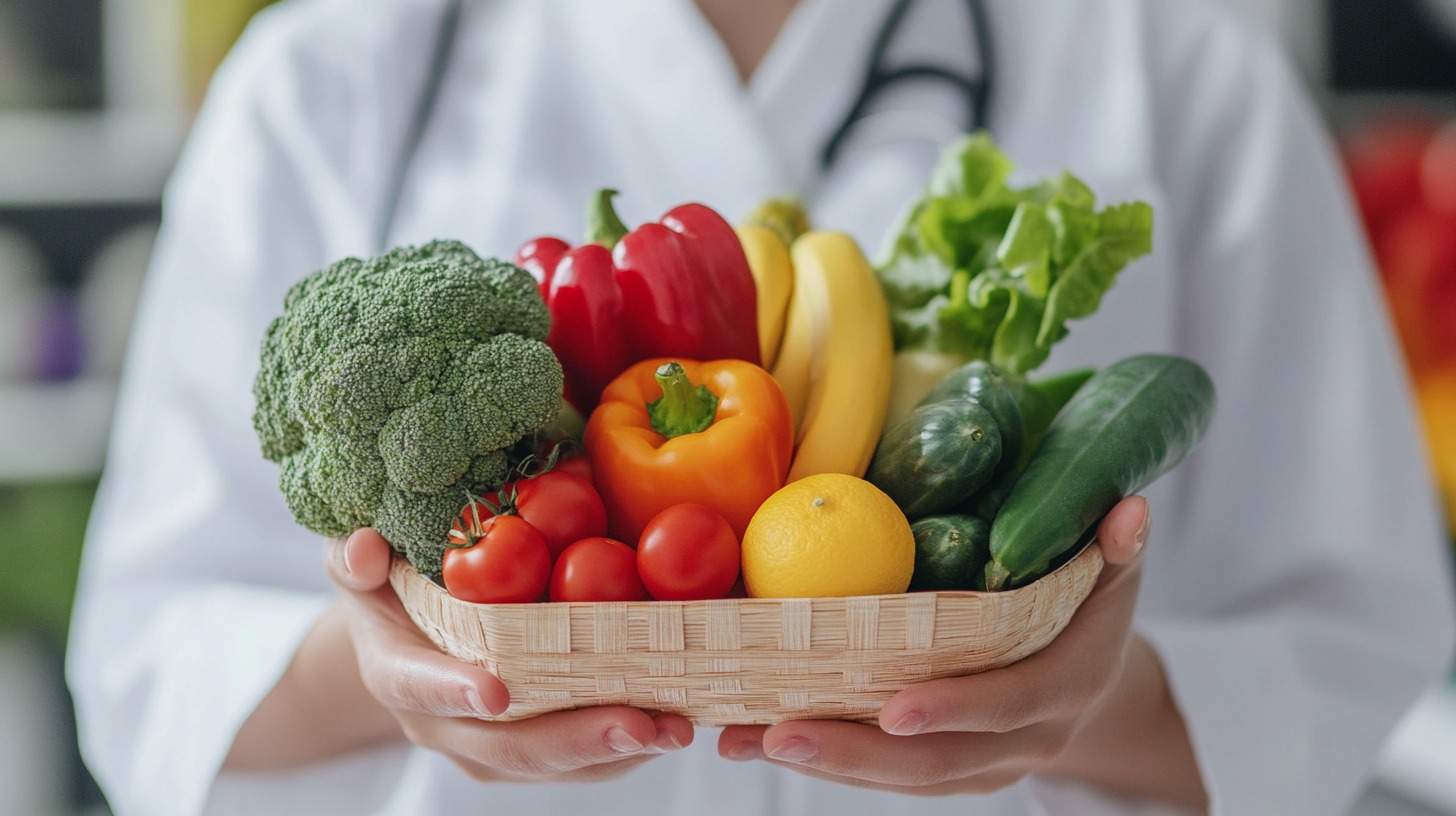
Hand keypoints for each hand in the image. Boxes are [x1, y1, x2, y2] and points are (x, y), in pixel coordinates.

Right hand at [328, 528, 693, 781]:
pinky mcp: (530, 751)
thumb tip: (368, 547)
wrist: (403, 633)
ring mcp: (488, 747)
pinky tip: (675, 721)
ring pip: (551, 764)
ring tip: (675, 729)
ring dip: (615, 751)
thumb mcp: (361, 559)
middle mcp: (444, 725)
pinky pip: (579, 763)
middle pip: (506, 746)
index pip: (418, 688)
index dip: (453, 691)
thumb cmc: (386, 580)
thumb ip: (357, 555)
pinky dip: (626, 748)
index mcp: (397, 673)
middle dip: (573, 739)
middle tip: (639, 724)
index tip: (496, 692)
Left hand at [717, 497, 1179, 797]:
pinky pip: (882, 774)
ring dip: (820, 761)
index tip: (894, 708)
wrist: (1097, 679)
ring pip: (897, 777)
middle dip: (853, 753)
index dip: (956, 709)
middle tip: (776, 731)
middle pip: (934, 763)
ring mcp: (981, 764)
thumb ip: (1116, 546)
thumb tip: (1130, 508)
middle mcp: (1021, 741)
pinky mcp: (944, 768)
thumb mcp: (1112, 570)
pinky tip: (756, 735)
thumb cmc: (1093, 605)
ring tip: (740, 738)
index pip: (1008, 707)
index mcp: (1064, 686)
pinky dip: (823, 757)